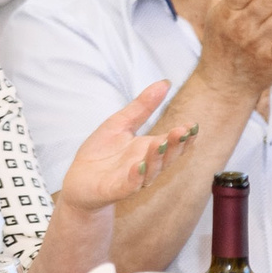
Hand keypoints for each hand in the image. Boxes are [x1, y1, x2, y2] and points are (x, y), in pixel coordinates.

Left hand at [58, 81, 194, 209]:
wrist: (79, 181)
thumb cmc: (102, 153)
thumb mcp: (121, 123)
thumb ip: (142, 106)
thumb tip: (165, 83)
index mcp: (149, 149)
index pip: (172, 142)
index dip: (183, 136)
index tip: (192, 125)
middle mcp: (146, 165)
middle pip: (166, 157)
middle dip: (175, 145)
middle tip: (182, 132)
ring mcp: (132, 179)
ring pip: (151, 171)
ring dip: (157, 158)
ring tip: (161, 143)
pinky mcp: (116, 189)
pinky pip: (129, 185)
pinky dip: (136, 177)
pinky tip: (139, 166)